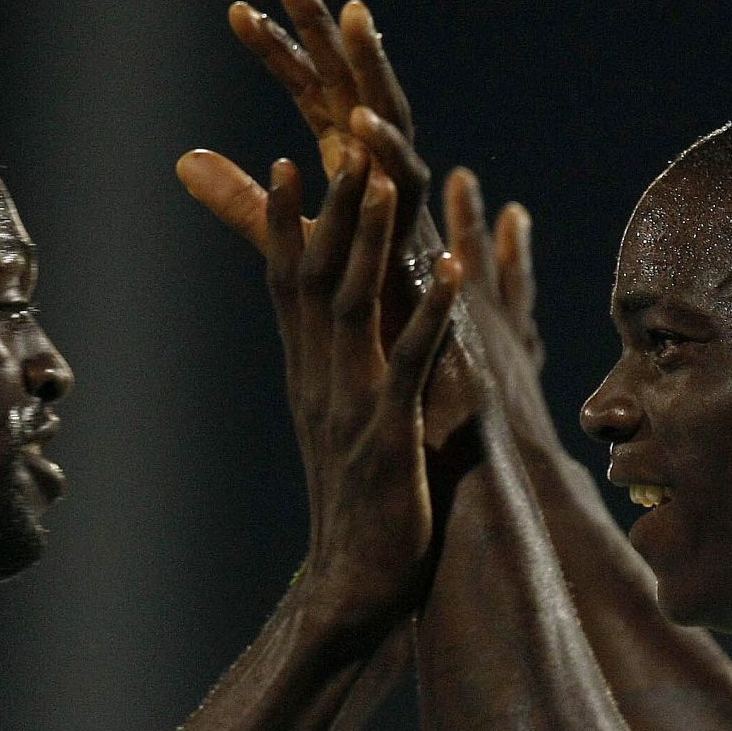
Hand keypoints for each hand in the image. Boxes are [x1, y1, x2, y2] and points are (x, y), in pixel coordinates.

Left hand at [178, 0, 433, 348]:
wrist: (421, 390)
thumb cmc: (367, 320)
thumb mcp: (294, 246)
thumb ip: (248, 206)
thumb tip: (184, 160)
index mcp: (356, 176)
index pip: (317, 98)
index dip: (282, 53)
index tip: (234, 12)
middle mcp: (384, 181)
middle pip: (354, 89)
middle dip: (327, 33)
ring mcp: (407, 209)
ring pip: (394, 120)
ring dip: (376, 69)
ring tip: (353, 14)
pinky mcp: (423, 244)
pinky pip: (409, 188)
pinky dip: (388, 153)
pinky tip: (358, 123)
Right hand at [268, 144, 459, 625]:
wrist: (354, 586)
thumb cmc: (358, 507)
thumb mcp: (338, 428)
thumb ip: (338, 375)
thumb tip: (333, 341)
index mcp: (308, 376)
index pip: (286, 285)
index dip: (281, 224)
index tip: (283, 163)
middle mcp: (320, 380)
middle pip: (315, 279)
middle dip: (329, 209)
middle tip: (341, 144)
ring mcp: (352, 405)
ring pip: (355, 307)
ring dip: (369, 241)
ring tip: (384, 182)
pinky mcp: (390, 435)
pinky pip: (410, 362)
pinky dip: (429, 312)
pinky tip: (450, 270)